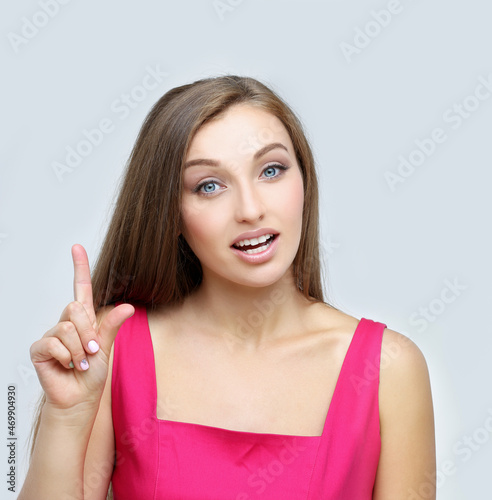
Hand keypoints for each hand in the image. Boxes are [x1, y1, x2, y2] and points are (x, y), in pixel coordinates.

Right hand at [29, 244, 134, 411]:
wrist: (79, 398)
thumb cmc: (92, 374)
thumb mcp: (107, 347)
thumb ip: (112, 325)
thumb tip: (128, 307)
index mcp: (85, 319)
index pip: (82, 288)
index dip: (80, 268)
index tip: (77, 247)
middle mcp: (67, 323)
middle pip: (75, 308)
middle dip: (88, 331)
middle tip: (92, 351)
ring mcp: (52, 335)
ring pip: (67, 327)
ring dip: (80, 349)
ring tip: (81, 362)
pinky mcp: (40, 349)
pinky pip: (54, 342)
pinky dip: (68, 356)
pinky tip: (68, 366)